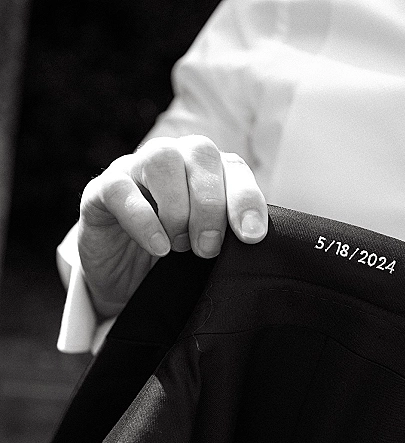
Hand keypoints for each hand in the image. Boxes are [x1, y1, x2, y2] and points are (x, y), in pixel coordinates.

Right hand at [77, 135, 267, 318]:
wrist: (123, 278)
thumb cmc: (174, 257)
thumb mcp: (207, 247)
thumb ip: (230, 235)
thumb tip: (255, 241)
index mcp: (208, 169)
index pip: (235, 167)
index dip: (246, 199)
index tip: (251, 236)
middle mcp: (174, 158)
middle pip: (201, 154)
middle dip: (211, 206)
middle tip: (208, 248)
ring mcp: (135, 168)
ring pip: (162, 160)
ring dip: (178, 209)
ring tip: (179, 246)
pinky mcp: (102, 190)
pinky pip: (121, 189)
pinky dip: (144, 220)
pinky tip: (158, 247)